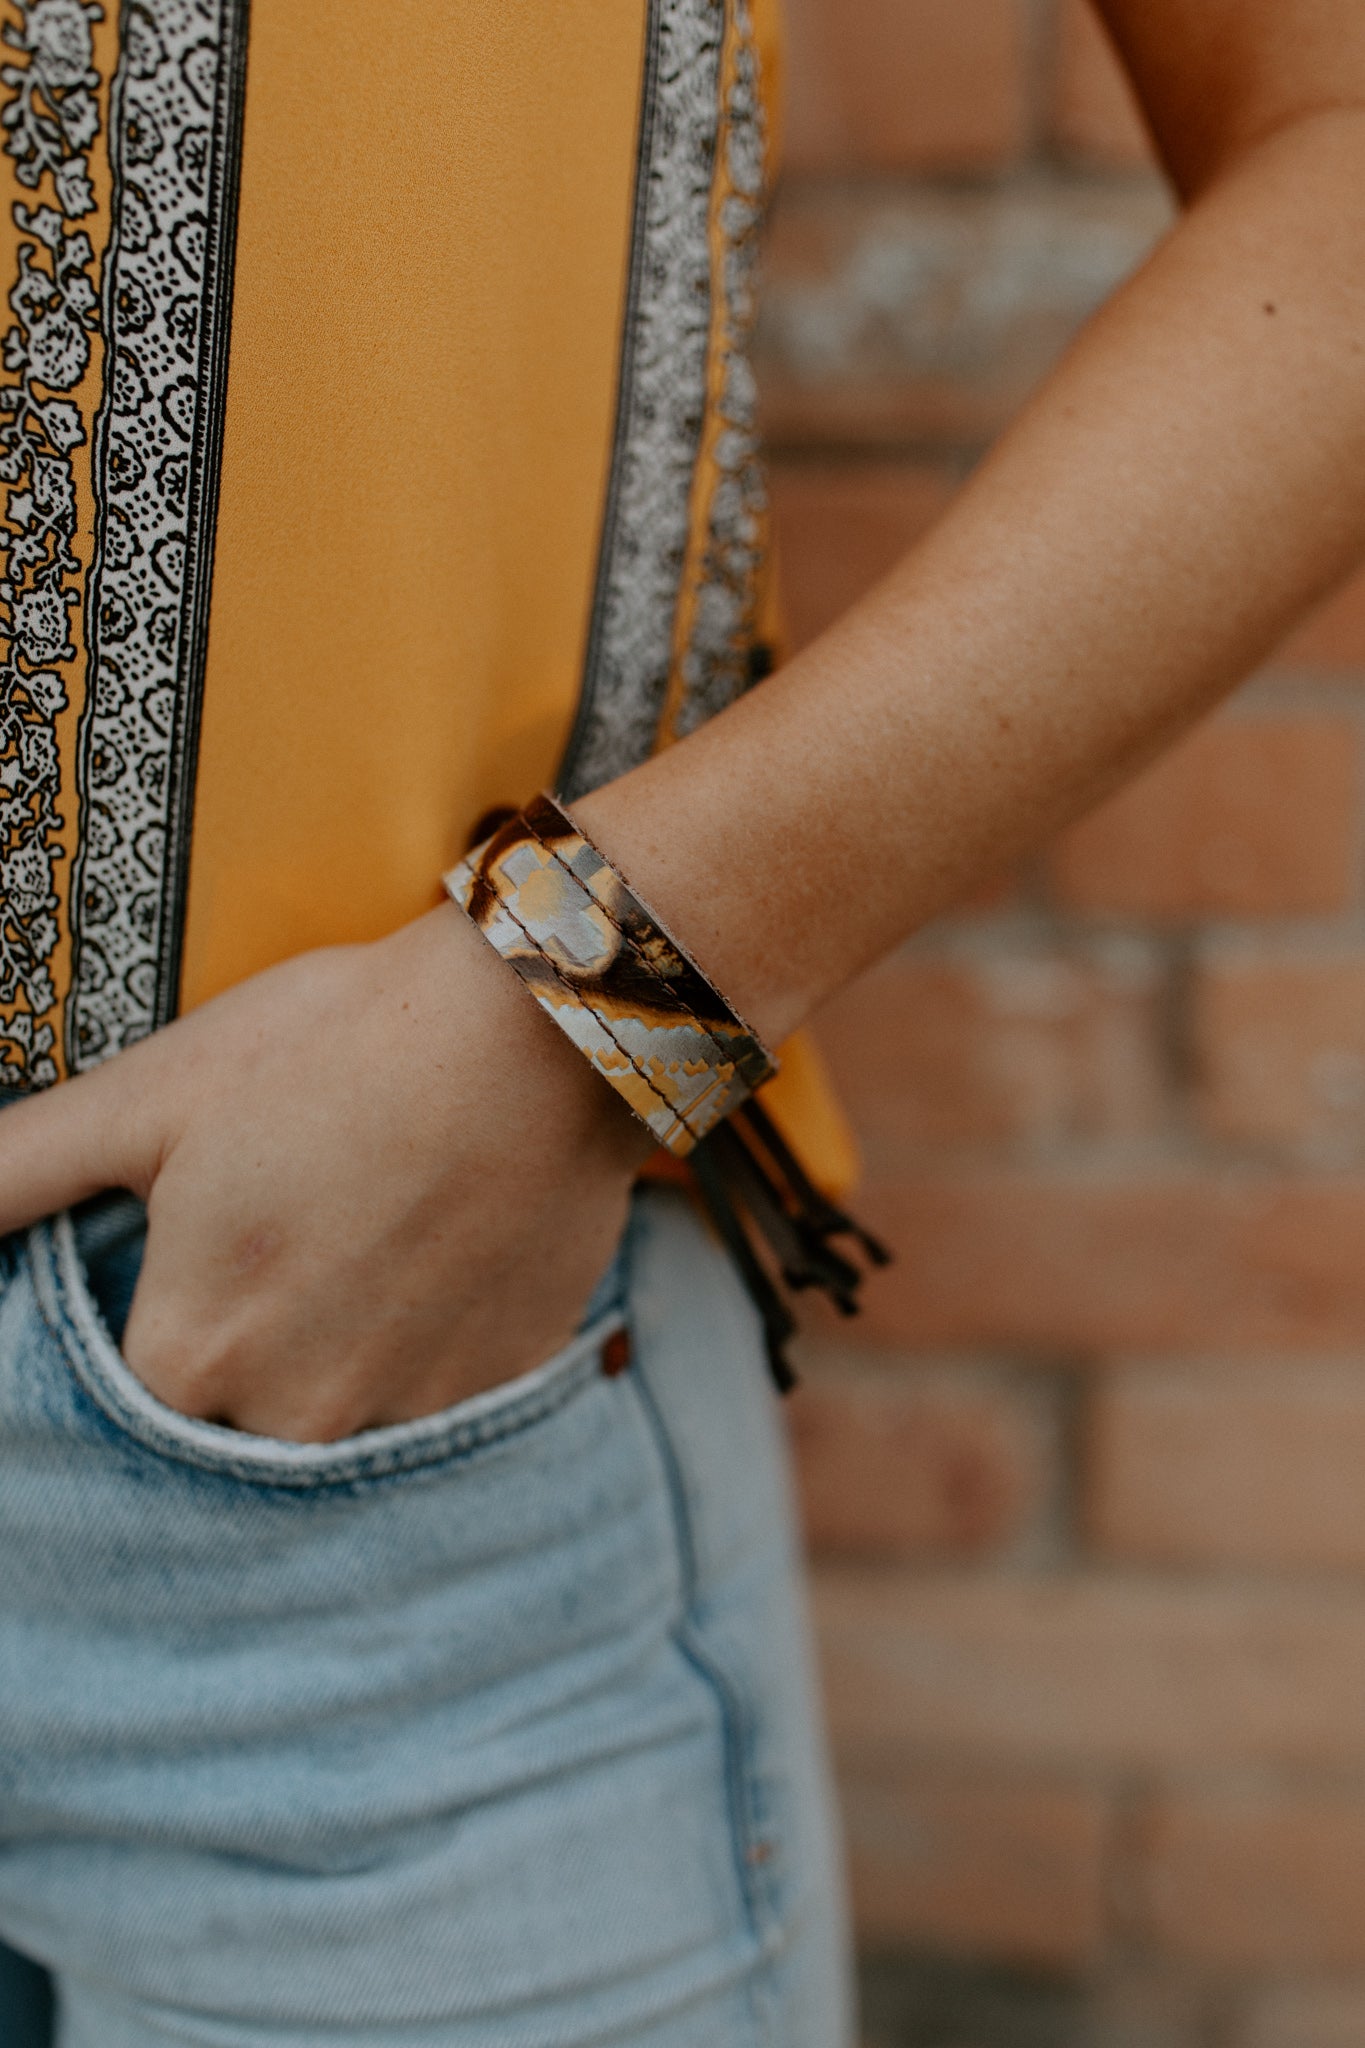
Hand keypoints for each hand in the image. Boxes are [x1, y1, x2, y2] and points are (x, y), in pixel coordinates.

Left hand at [0, 908, 651, 1440]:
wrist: (535, 1027)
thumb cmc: (330, 1047)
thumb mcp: (150, 1092)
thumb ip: (19, 1168)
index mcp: (190, 1356)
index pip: (142, 1378)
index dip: (176, 1294)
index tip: (214, 1229)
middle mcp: (296, 1415)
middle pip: (245, 1405)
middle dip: (259, 1327)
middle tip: (302, 1216)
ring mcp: (411, 1408)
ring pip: (346, 1400)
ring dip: (346, 1337)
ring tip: (373, 1223)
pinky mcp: (502, 1380)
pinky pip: (440, 1386)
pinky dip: (431, 1329)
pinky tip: (440, 1239)